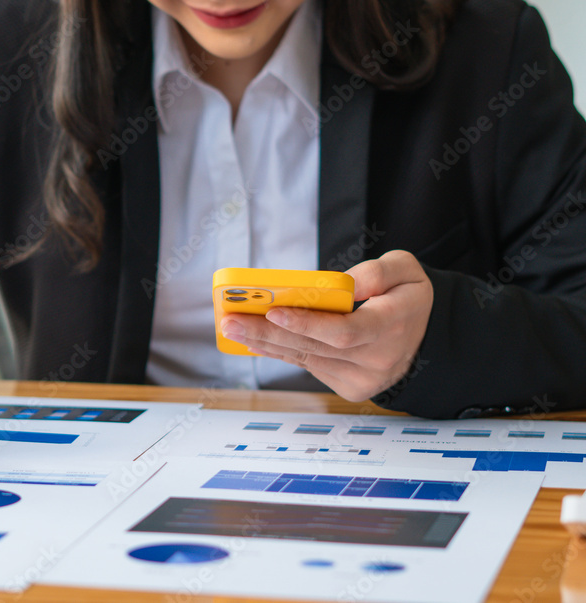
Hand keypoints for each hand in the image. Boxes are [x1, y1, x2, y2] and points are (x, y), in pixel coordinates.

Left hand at [219, 250, 433, 401]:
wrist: (426, 336)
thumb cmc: (407, 296)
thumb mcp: (406, 269)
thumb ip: (376, 272)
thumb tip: (339, 286)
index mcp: (393, 325)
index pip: (344, 331)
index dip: (306, 323)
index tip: (273, 311)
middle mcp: (378, 358)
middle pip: (314, 348)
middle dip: (267, 332)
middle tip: (231, 320)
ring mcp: (363, 378)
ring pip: (306, 359)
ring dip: (265, 343)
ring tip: (232, 327)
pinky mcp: (350, 387)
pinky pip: (309, 366)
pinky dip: (280, 351)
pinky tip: (255, 339)